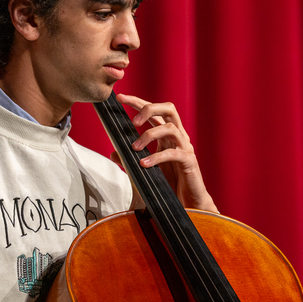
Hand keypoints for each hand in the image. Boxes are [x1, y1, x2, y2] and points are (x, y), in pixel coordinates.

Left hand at [115, 93, 217, 212]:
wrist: (187, 204)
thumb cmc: (168, 184)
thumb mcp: (144, 170)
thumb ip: (129, 161)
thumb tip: (114, 153)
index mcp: (168, 134)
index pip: (154, 111)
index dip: (138, 102)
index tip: (120, 97)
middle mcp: (178, 136)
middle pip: (169, 109)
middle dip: (149, 108)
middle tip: (133, 121)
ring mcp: (185, 148)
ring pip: (170, 128)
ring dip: (149, 136)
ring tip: (134, 148)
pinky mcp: (189, 162)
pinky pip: (173, 154)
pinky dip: (156, 157)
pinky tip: (144, 164)